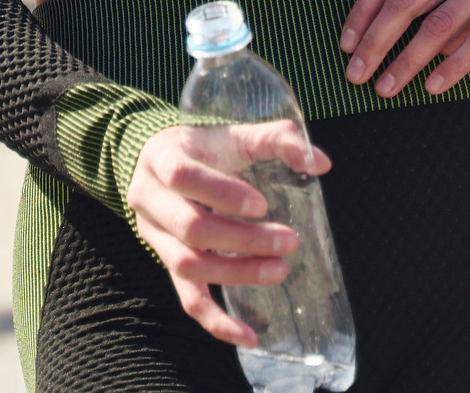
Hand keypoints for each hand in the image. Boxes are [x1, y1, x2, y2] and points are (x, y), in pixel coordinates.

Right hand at [126, 120, 330, 346]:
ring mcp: (154, 236)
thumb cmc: (204, 148)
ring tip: (279, 270)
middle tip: (288, 241)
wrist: (157, 161)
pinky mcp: (167, 263)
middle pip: (189, 227)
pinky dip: (216, 321)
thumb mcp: (232, 134)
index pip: (183, 177)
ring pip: (188, 265)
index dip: (221, 194)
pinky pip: (187, 298)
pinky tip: (249, 335)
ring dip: (236, 274)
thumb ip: (276, 139)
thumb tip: (320, 162)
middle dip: (242, 239)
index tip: (262, 205)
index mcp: (161, 158)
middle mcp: (149, 199)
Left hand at [339, 0, 469, 97]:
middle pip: (407, 0)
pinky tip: (435, 86)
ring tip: (387, 88)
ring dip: (409, 59)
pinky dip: (455, 64)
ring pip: (440, 23)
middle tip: (356, 74)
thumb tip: (402, 34)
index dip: (363, 10)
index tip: (345, 44)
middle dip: (376, 40)